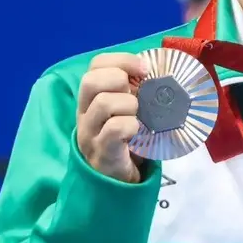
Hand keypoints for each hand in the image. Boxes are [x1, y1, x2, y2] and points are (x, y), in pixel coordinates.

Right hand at [76, 52, 147, 182]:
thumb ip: (135, 91)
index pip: (95, 65)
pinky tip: (137, 133)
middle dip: (120, 79)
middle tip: (137, 95)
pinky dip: (131, 125)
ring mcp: (90, 134)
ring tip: (137, 117)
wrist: (116, 182)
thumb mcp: (127, 111)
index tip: (145, 69)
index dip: (121, 60)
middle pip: (91, 80)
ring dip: (129, 105)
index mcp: (91, 98)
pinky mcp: (102, 152)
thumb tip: (157, 68)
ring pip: (104, 103)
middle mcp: (84, 113)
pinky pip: (114, 129)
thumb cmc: (125, 141)